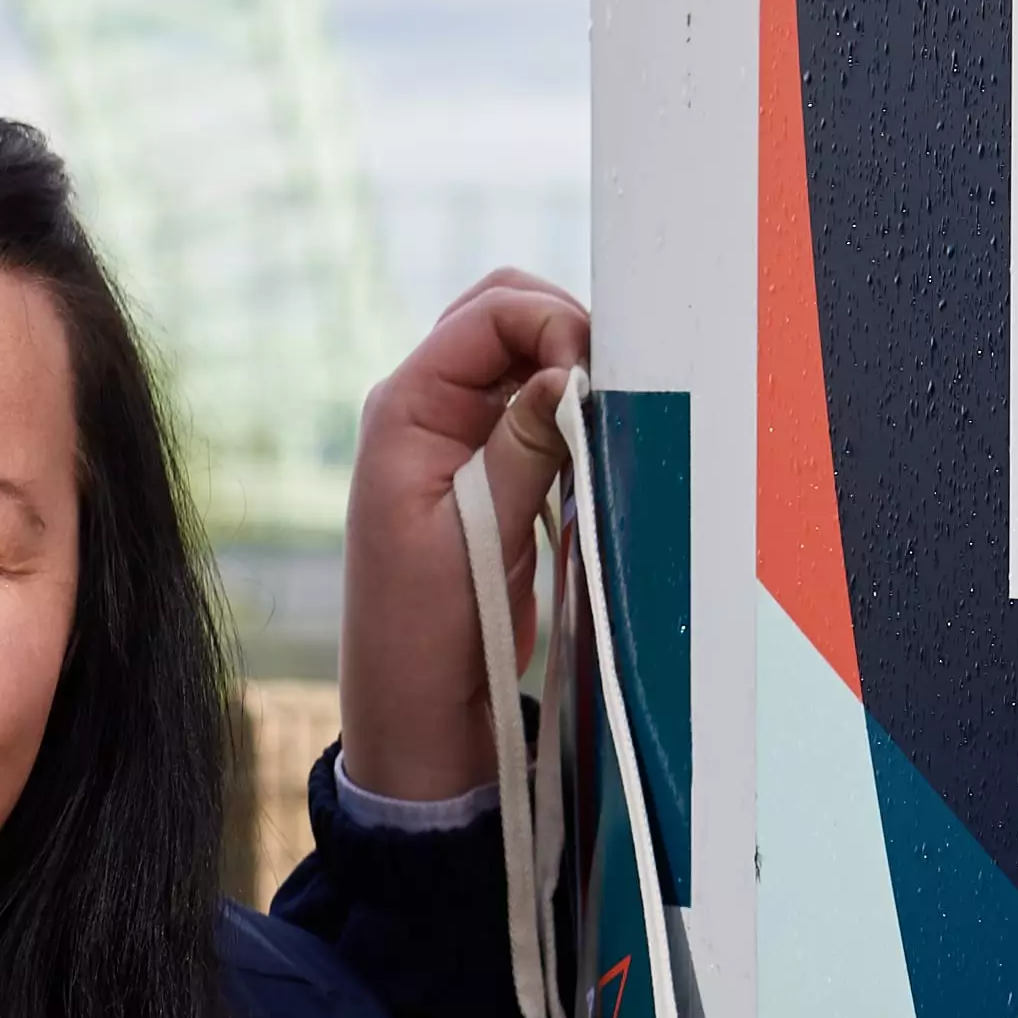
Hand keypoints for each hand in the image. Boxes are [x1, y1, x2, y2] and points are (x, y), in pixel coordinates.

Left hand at [336, 273, 587, 807]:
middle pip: (504, 313)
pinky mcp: (493, 471)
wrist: (418, 705)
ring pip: (526, 357)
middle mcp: (428, 408)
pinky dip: (574, 414)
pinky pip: (538, 408)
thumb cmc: (426, 630)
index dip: (553, 327)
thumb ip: (522, 447)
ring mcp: (459, 436)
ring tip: (606, 426)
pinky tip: (595, 453)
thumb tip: (568, 372)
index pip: (489, 314)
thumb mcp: (475, 535)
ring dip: (573, 375)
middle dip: (565, 332)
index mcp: (405, 409)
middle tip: (611, 391)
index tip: (598, 382)